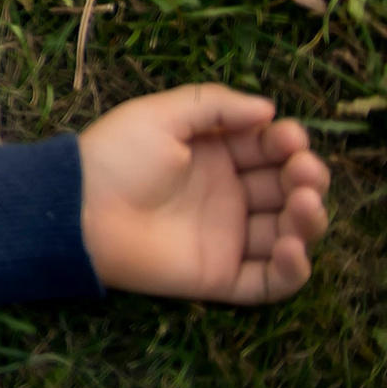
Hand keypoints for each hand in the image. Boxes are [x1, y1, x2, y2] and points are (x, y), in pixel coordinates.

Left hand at [79, 85, 329, 303]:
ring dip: (308, 220)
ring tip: (304, 204)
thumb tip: (269, 108)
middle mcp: (227, 196)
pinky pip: (269, 282)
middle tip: (305, 172)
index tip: (291, 137)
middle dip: (305, 178)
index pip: (267, 149)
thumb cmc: (115, 155)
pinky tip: (292, 247)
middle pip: (286, 189)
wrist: (78, 210)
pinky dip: (292, 271)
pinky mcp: (221, 276)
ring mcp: (227, 237)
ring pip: (287, 233)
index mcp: (214, 155)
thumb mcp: (160, 115)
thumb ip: (213, 105)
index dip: (286, 143)